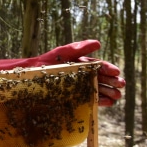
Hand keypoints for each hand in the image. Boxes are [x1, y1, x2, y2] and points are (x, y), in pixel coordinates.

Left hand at [0, 39, 124, 106]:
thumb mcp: (60, 55)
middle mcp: (77, 74)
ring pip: (95, 88)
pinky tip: (107, 103)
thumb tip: (98, 43)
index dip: (107, 68)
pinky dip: (97, 100)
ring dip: (107, 92)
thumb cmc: (41, 66)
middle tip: (121, 86)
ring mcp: (74, 86)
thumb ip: (77, 49)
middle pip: (98, 77)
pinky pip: (86, 98)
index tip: (116, 72)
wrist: (25, 81)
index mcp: (76, 63)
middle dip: (111, 82)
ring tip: (117, 97)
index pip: (95, 65)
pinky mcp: (70, 98)